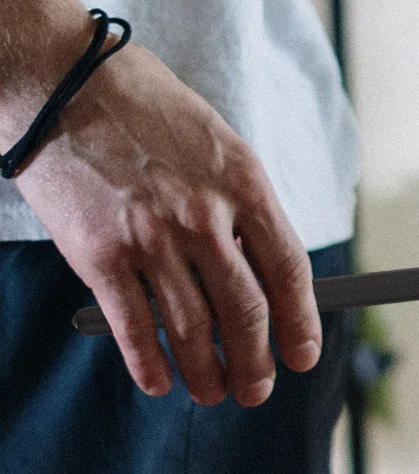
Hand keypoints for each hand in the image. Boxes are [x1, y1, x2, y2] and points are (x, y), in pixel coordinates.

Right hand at [5, 5, 320, 405]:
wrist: (60, 81)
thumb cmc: (147, 113)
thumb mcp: (219, 148)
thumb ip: (245, 208)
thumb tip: (270, 276)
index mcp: (245, 186)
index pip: (289, 272)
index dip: (301, 323)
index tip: (303, 356)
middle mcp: (204, 216)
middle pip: (246, 311)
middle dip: (256, 362)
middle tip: (256, 389)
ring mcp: (151, 238)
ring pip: (192, 329)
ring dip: (208, 372)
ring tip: (214, 392)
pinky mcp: (99, 254)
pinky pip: (134, 326)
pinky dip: (149, 363)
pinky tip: (160, 382)